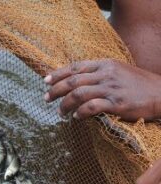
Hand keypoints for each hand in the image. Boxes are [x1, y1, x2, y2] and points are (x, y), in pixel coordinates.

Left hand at [44, 59, 160, 121]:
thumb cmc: (139, 85)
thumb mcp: (118, 71)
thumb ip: (99, 73)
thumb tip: (77, 80)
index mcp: (106, 64)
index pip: (76, 67)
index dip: (58, 74)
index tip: (46, 81)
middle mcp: (106, 74)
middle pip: (72, 81)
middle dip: (55, 90)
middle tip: (46, 99)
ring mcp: (111, 89)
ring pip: (78, 94)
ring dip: (64, 104)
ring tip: (60, 112)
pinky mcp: (116, 104)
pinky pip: (91, 108)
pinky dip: (80, 113)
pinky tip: (76, 117)